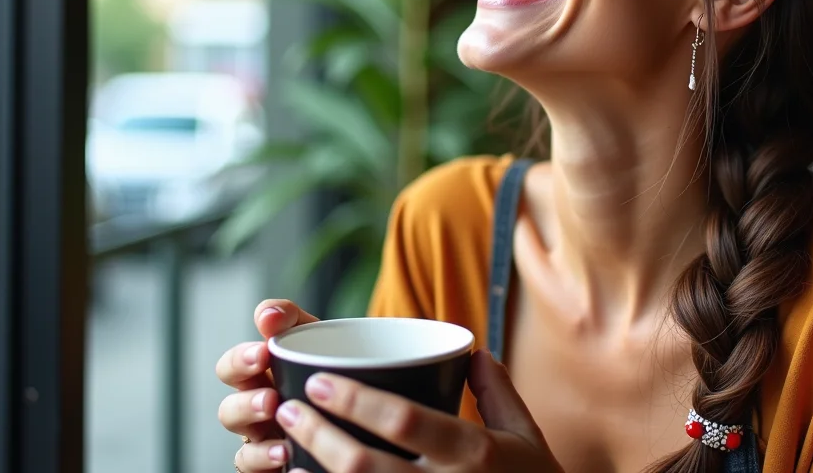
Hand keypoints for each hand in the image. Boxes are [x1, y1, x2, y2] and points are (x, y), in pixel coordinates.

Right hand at [216, 299, 319, 471]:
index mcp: (259, 377)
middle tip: (271, 399)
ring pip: (243, 450)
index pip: (231, 368)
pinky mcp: (279, 467)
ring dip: (261, 448)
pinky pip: (259, 472)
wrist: (369, 407)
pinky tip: (288, 457)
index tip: (264, 353)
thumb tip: (267, 315)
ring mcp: (268, 443)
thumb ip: (291, 318)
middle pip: (229, 413)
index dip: (240, 361)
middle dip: (245, 406)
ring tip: (283, 439)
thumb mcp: (316, 336)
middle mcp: (258, 412)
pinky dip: (269, 466)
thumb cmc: (333, 365)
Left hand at [274, 347, 562, 472]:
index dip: (355, 401)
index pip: (403, 421)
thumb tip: (470, 351)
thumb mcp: (525, 435)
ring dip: (314, 469)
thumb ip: (498, 390)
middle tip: (288, 407)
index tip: (318, 380)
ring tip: (287, 442)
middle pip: (364, 464)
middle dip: (319, 433)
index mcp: (475, 453)